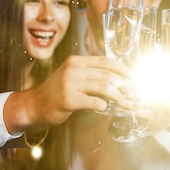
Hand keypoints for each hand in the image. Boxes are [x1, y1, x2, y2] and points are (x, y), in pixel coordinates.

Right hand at [4, 55, 138, 132]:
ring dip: (119, 97)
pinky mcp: (68, 99)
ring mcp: (70, 84)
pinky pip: (93, 101)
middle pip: (108, 74)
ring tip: (127, 104)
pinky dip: (104, 105)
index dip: (123, 69)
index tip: (134, 78)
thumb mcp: (72, 76)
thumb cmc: (56, 93)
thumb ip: (90, 74)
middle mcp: (73, 69)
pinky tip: (106, 108)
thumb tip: (118, 80)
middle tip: (135, 94)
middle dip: (125, 86)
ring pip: (104, 87)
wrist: (34, 105)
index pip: (106, 61)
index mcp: (77, 61)